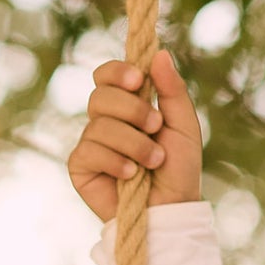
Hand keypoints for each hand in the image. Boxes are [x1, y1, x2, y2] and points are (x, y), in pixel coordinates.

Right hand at [67, 49, 202, 223]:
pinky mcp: (80, 167)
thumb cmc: (179, 170)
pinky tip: (131, 176)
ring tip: (153, 161)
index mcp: (127, 105)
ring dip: (134, 143)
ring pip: (99, 125)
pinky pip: (90, 151)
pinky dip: (116, 162)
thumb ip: (173, 90)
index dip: (117, 72)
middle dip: (133, 110)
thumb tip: (160, 54)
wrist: (171, 210)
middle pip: (100, 96)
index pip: (106, 75)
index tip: (138, 80)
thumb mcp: (184, 126)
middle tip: (156, 128)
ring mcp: (90, 143)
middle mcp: (104, 120)